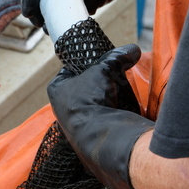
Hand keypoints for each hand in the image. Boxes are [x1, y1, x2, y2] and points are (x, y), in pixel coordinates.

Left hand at [47, 44, 155, 188]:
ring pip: (90, 106)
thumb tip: (132, 50)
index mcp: (56, 89)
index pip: (69, 70)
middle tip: (112, 79)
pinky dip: (107, 116)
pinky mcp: (85, 138)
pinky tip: (118, 112)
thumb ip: (116, 58)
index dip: (84, 65)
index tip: (98, 63)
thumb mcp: (104, 70)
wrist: (98, 136)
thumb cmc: (91, 99)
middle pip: (81, 89)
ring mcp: (71, 126)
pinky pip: (97, 121)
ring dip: (103, 102)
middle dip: (97, 84)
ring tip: (117, 96)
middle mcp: (59, 108)